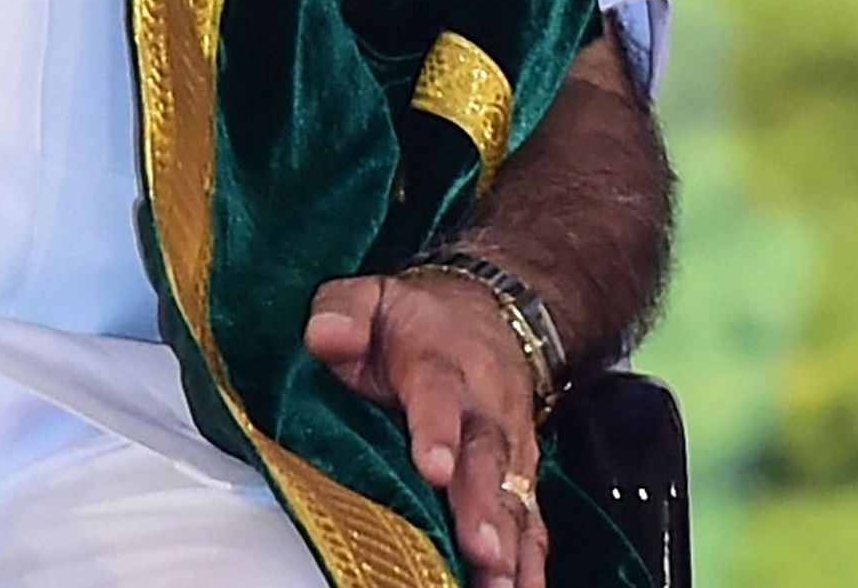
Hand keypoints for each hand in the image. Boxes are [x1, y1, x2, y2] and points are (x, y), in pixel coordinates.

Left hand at [306, 271, 549, 587]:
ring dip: (510, 542)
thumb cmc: (414, 323)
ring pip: (514, 495)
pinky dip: (530, 558)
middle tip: (481, 550)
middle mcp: (483, 408)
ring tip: (500, 584)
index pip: (438, 396)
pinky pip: (530, 519)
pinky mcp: (520, 475)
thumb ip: (344, 312)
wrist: (491, 315)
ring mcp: (508, 445)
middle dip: (484, 507)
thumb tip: (326, 335)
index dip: (437, 431)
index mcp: (441, 364)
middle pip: (487, 458)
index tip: (434, 468)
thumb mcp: (371, 298)